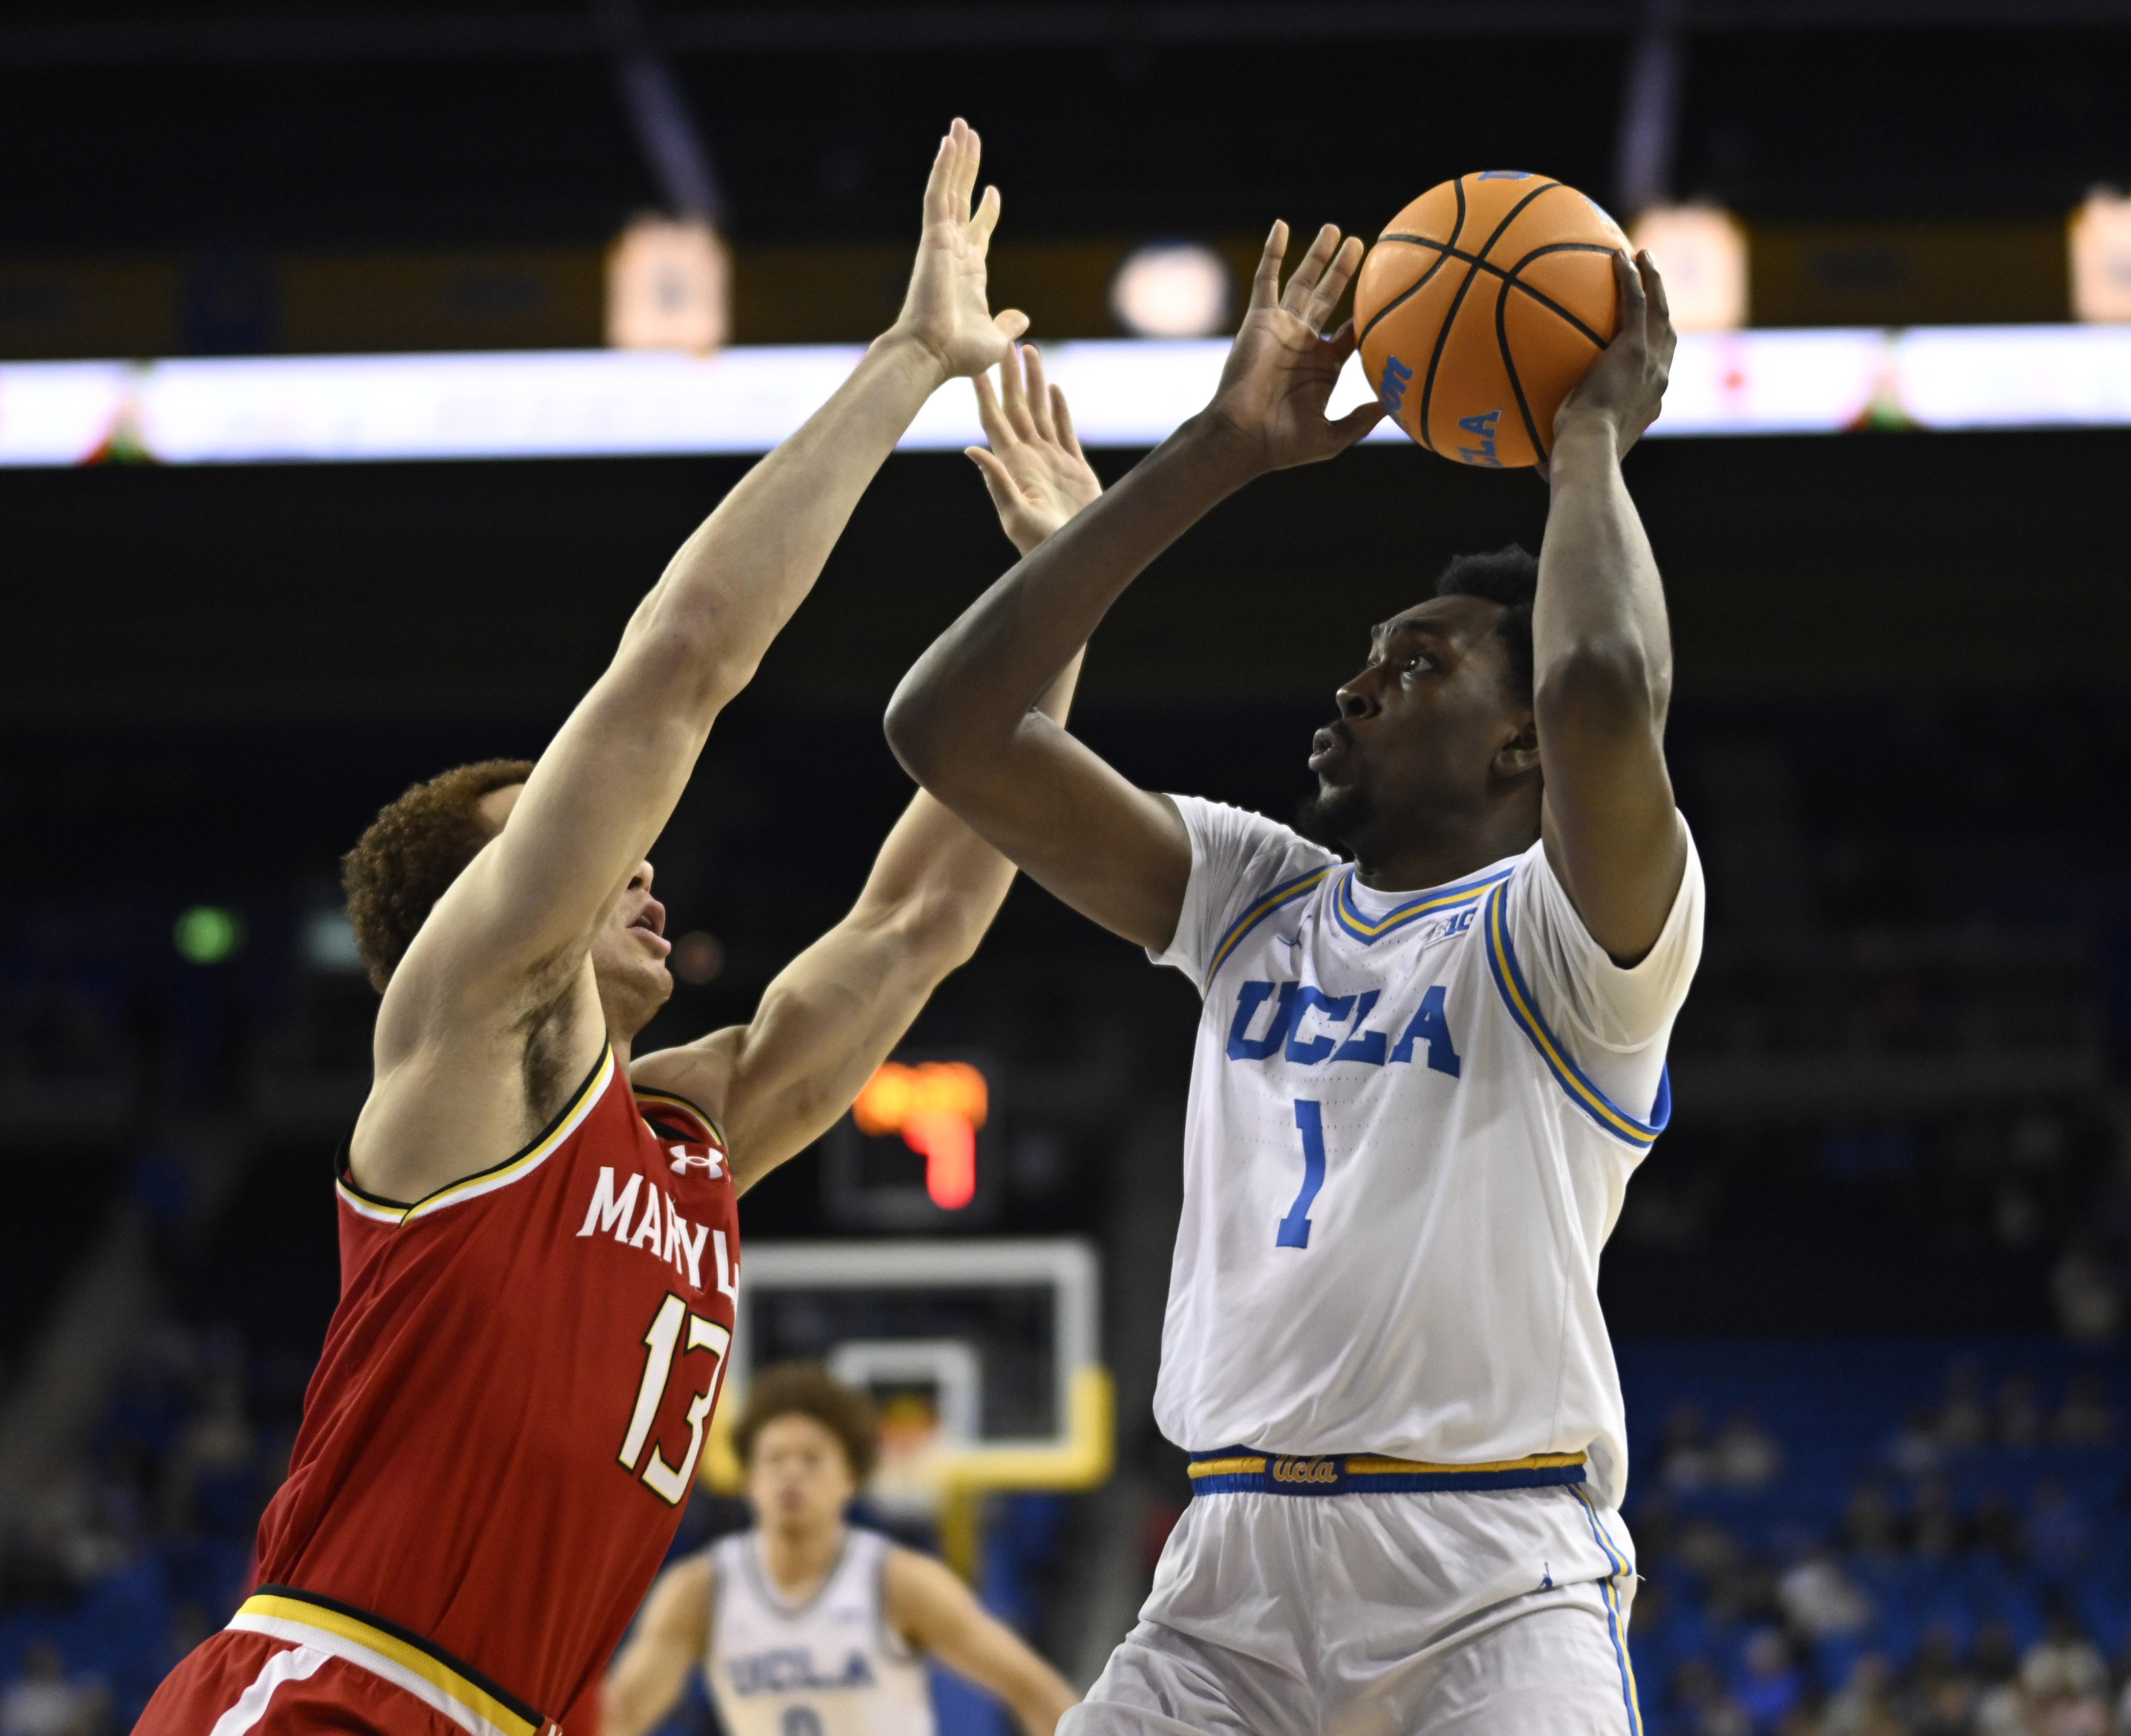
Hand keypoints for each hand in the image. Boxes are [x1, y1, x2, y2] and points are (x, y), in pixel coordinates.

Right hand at [886, 118, 1029, 381]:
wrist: (932, 355)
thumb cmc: (959, 355)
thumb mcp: (995, 338)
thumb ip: (1006, 323)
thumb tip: (1022, 317)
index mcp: (969, 274)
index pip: (978, 232)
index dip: (987, 211)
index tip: (994, 191)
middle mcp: (953, 252)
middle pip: (961, 200)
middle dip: (967, 169)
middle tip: (970, 138)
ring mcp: (941, 242)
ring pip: (950, 189)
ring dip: (956, 157)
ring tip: (961, 126)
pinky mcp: (933, 237)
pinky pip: (938, 194)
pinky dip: (943, 167)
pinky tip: (949, 141)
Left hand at [967, 345, 1102, 554]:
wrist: (1073, 557)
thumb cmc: (1040, 545)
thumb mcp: (1015, 515)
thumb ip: (996, 482)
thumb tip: (972, 450)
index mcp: (1012, 464)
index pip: (995, 420)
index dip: (986, 392)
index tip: (977, 367)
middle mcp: (1029, 457)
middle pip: (1017, 407)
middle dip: (1012, 376)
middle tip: (1007, 342)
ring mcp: (1051, 460)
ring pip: (1040, 411)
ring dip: (1035, 383)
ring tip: (1031, 353)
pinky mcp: (1074, 467)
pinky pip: (1065, 430)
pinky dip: (1059, 409)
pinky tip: (1054, 390)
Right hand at [1199, 221, 1383, 474]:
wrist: (1241, 437)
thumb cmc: (1282, 444)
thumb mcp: (1333, 437)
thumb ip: (1362, 420)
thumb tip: (1395, 405)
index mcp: (1323, 366)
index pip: (1350, 332)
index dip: (1366, 313)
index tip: (1386, 292)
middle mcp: (1303, 342)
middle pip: (1329, 296)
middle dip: (1344, 271)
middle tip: (1362, 243)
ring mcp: (1282, 328)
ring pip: (1303, 282)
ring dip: (1318, 255)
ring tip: (1335, 229)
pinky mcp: (1260, 319)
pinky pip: (1267, 278)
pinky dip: (1273, 251)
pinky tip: (1281, 225)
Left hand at [1543, 250, 1674, 477]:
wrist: (1588, 449)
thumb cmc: (1576, 460)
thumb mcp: (1573, 454)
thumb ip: (1560, 452)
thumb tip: (1533, 467)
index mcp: (1649, 402)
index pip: (1658, 369)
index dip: (1656, 349)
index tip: (1645, 336)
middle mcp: (1658, 378)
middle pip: (1666, 332)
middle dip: (1662, 303)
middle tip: (1653, 281)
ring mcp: (1650, 361)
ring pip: (1659, 310)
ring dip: (1654, 280)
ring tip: (1643, 257)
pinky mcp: (1634, 348)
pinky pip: (1636, 302)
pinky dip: (1631, 278)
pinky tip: (1618, 256)